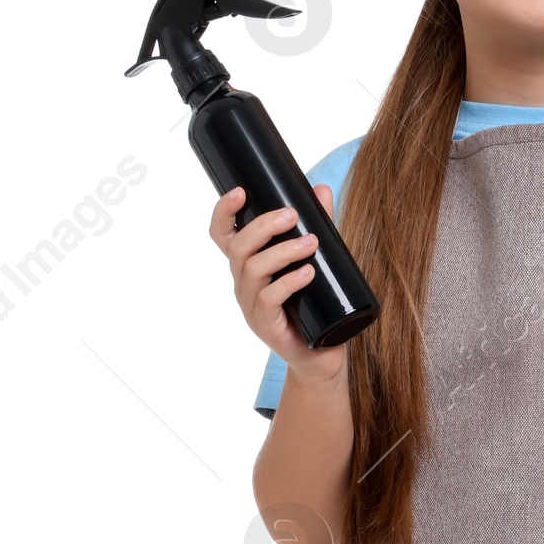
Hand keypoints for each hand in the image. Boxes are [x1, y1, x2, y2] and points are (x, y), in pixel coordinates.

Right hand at [209, 183, 349, 392]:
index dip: (224, 212)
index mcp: (247, 264)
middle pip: (238, 247)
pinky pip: (269, 299)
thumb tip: (321, 188)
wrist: (321, 355)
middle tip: (292, 215)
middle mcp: (243, 283)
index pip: (222, 234)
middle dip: (263, 226)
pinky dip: (289, 283)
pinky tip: (308, 273)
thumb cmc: (314, 304)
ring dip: (282, 252)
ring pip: (253, 270)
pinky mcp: (265, 326)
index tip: (240, 191)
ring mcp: (251, 306)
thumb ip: (317, 225)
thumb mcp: (315, 260)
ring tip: (310, 243)